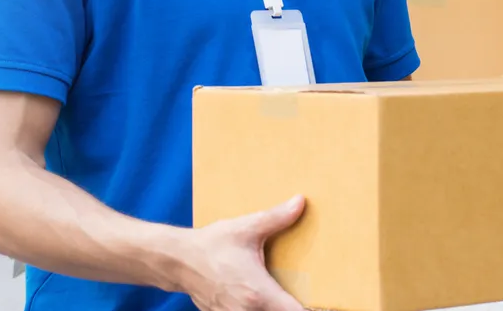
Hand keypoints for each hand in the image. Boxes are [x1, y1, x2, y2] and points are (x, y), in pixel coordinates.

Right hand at [181, 195, 306, 310]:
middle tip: (300, 294)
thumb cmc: (212, 245)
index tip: (324, 303)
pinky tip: (256, 297)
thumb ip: (277, 217)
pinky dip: (258, 310)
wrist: (178, 260)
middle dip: (292, 306)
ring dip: (274, 307)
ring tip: (281, 294)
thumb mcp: (246, 228)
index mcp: (259, 293)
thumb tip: (300, 202)